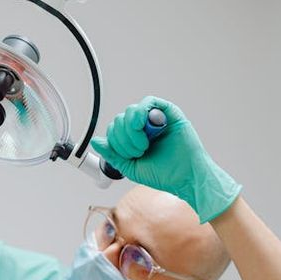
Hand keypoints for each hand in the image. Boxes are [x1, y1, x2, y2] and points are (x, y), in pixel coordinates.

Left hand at [90, 96, 240, 222]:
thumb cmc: (163, 174)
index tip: (129, 156)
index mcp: (135, 138)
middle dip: (123, 139)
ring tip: (144, 145)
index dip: (116, 141)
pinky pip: (149, 102)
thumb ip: (112, 154)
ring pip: (131, 111)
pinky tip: (143, 127)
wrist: (185, 177)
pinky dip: (141, 113)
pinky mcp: (169, 113)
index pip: (114, 129)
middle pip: (120, 119)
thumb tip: (95, 141)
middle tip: (138, 152)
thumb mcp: (130, 166)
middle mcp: (144, 127)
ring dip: (131, 130)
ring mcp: (156, 119)